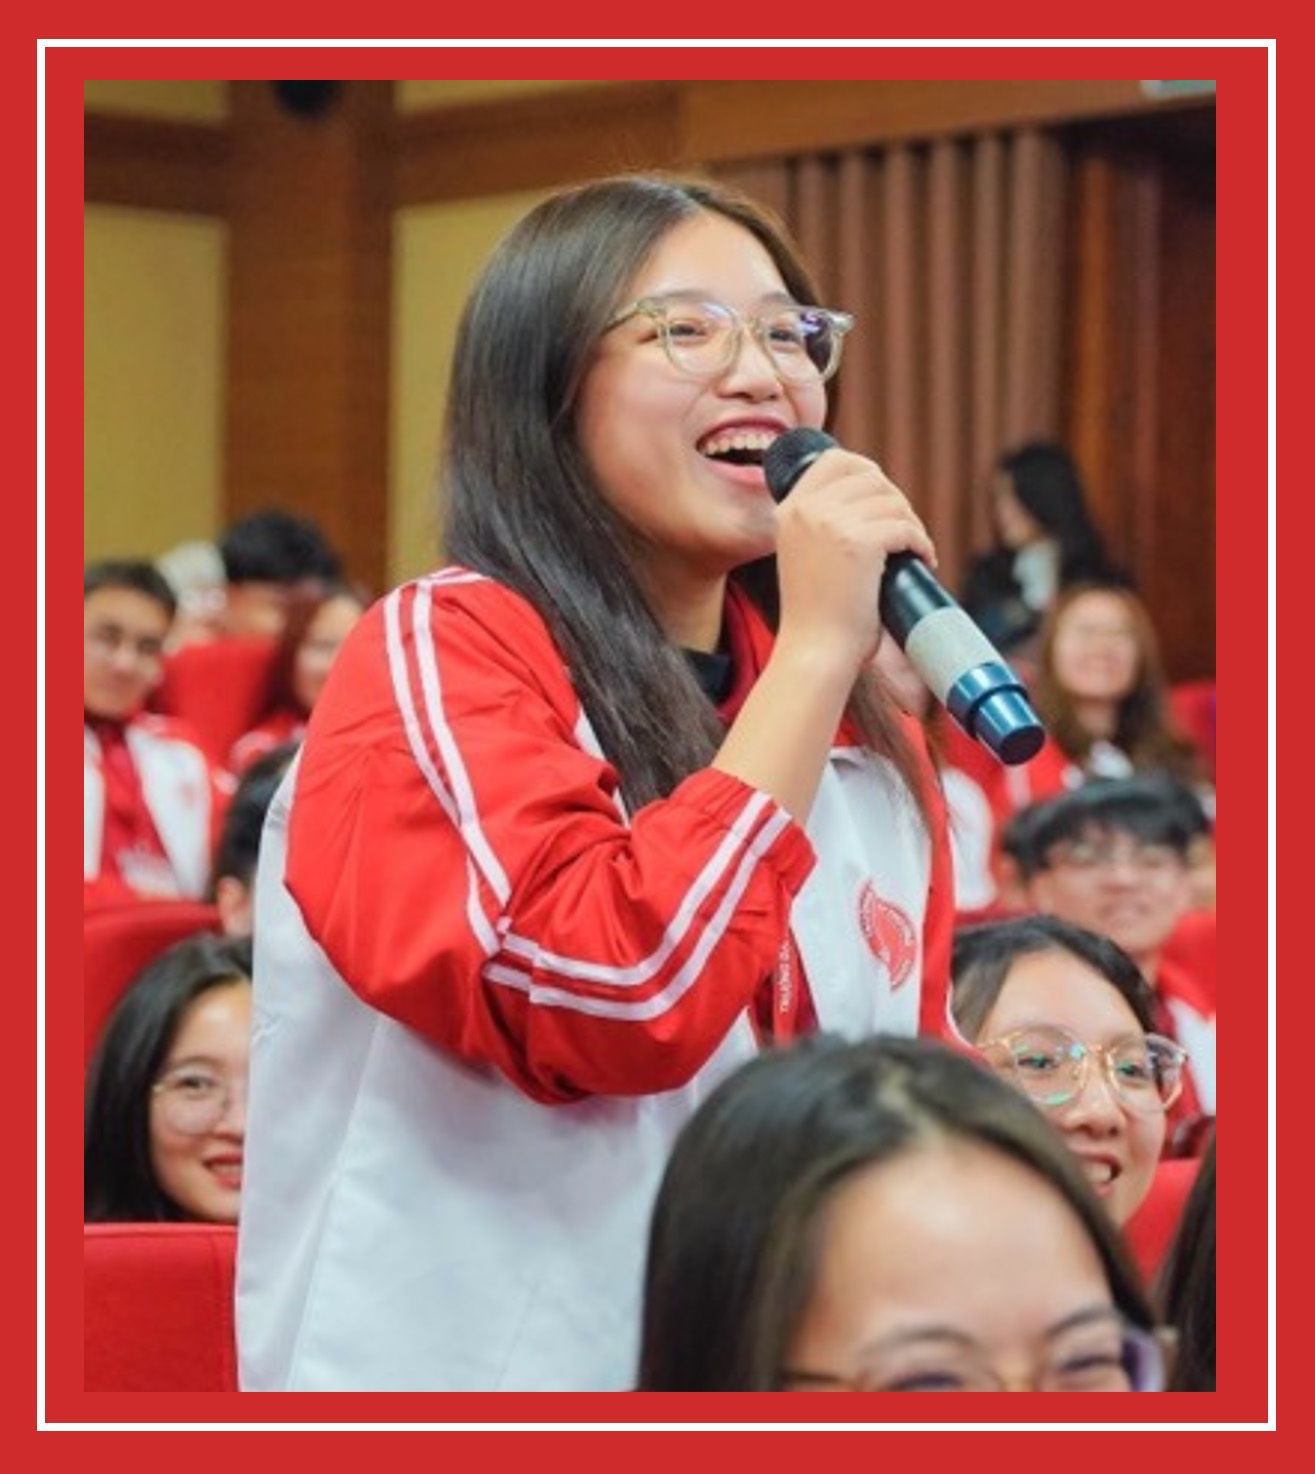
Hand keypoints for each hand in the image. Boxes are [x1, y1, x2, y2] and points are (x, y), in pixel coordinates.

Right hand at [773, 447, 936, 671]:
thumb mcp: (805, 554)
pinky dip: (922, 543)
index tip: (884, 498)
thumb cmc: (816, 614)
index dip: (867, 472)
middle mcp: (806, 510)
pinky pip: (906, 527)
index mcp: (790, 510)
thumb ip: (822, 524)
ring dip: (911, 523)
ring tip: (914, 549)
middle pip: (870, 476)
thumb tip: (871, 495)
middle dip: (895, 500)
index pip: (835, 460)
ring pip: (892, 501)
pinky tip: (924, 560)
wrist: (814, 649)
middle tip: (905, 532)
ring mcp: (831, 523)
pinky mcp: (859, 542)